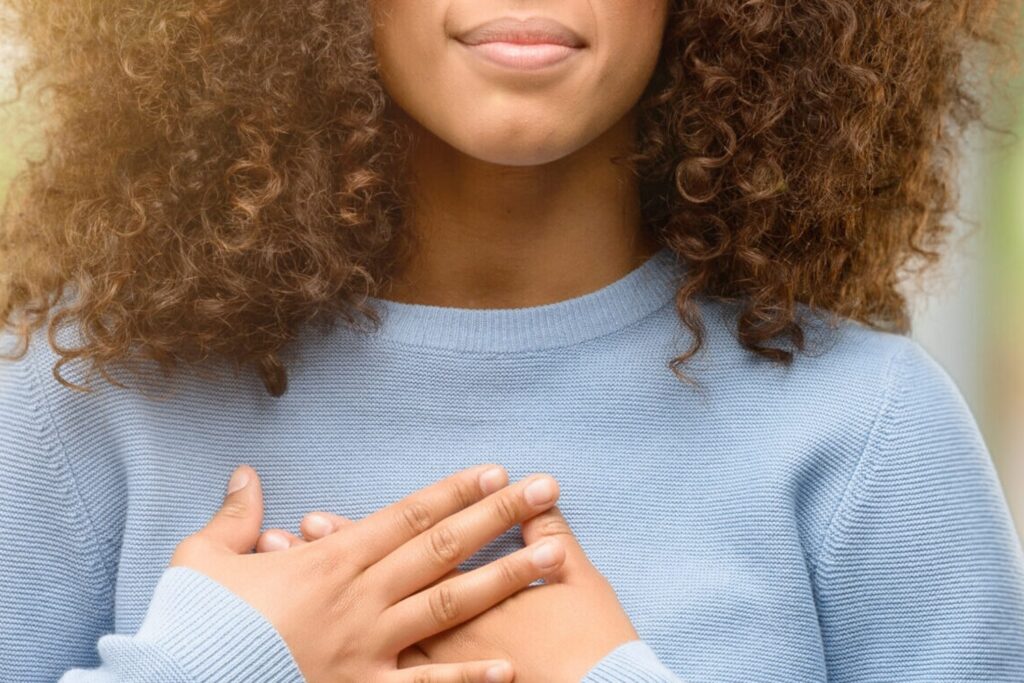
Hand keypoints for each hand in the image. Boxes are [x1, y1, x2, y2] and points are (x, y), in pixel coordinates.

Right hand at [171, 462, 566, 682]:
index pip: (408, 514)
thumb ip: (235, 516)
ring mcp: (369, 646)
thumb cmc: (194, 624)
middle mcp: (361, 596)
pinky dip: (468, 677)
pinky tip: (511, 667)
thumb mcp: (203, 558)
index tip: (495, 470)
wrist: (180, 682)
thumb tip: (246, 473)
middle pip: (443, 546)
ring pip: (451, 604)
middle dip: (499, 515)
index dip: (455, 490)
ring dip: (507, 578)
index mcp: (330, 559)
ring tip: (555, 557)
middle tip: (546, 489)